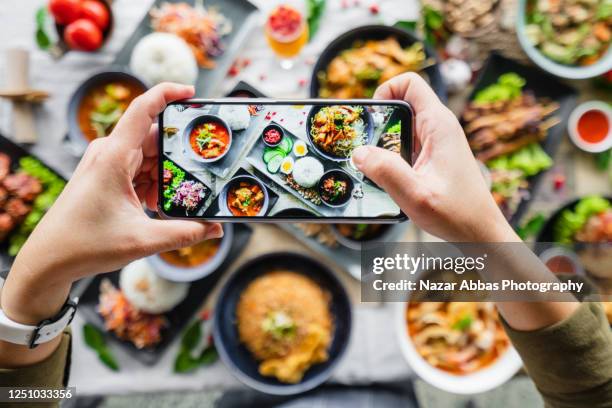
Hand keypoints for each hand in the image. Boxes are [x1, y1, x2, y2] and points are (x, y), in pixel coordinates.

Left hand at [1, 83, 221, 326]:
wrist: (49, 259)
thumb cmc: (85, 245)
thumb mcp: (143, 240)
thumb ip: (184, 232)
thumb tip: (216, 228)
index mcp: (114, 157)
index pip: (143, 109)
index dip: (168, 93)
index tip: (192, 92)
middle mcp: (109, 153)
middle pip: (154, 138)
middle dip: (178, 155)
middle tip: (200, 173)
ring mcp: (106, 163)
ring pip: (149, 157)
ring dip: (165, 175)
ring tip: (172, 200)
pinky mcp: (106, 175)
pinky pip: (139, 170)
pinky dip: (153, 183)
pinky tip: (156, 206)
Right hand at [352, 73, 516, 242]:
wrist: (480, 233)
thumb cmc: (458, 214)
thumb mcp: (416, 195)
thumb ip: (386, 172)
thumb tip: (359, 153)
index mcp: (439, 125)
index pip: (409, 83)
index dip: (385, 91)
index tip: (371, 119)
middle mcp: (438, 128)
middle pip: (400, 105)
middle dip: (378, 123)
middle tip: (365, 146)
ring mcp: (436, 143)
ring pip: (400, 127)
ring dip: (383, 143)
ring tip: (374, 167)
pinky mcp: (432, 157)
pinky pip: (405, 146)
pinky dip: (391, 157)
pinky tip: (388, 178)